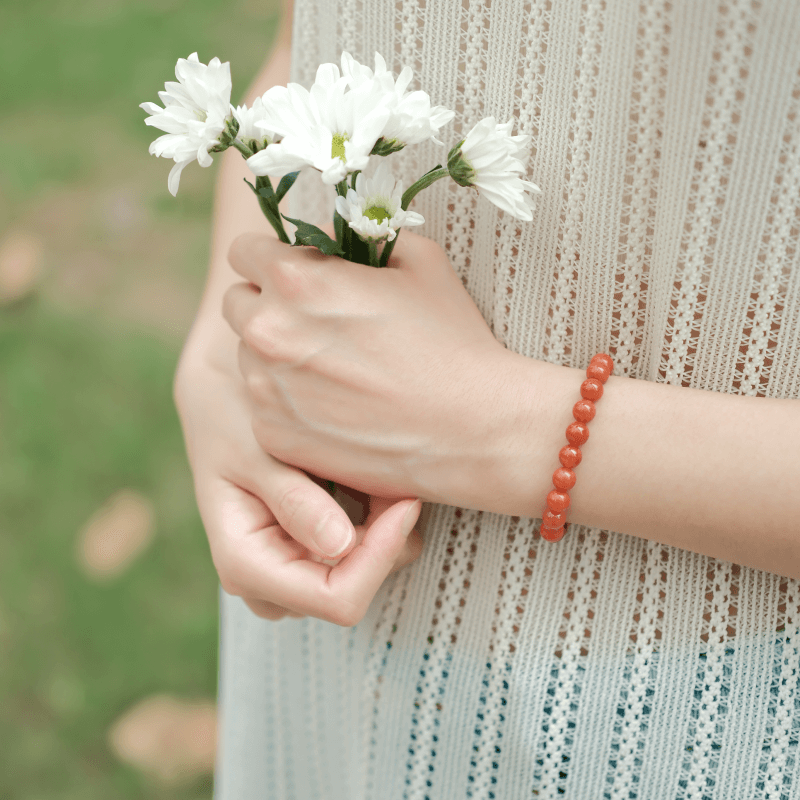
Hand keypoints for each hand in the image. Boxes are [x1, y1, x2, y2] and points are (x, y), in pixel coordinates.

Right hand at [174, 344, 423, 624]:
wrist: (220, 400)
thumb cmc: (231, 418)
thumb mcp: (256, 450)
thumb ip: (294, 499)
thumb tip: (338, 545)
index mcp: (245, 563)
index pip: (335, 598)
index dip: (380, 557)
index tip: (406, 501)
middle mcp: (265, 583)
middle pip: (351, 592)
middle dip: (384, 541)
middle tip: (398, 480)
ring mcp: (285, 574)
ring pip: (360, 578)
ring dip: (383, 532)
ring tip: (381, 475)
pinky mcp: (304, 556)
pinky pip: (356, 558)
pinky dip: (376, 524)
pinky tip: (369, 482)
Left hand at [222, 227, 515, 508]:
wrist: (473, 429)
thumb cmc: (452, 341)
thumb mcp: (420, 261)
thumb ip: (363, 237)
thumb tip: (334, 238)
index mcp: (295, 280)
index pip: (242, 252)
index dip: (271, 258)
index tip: (295, 273)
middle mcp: (266, 333)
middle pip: (238, 305)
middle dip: (267, 305)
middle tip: (315, 322)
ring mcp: (266, 391)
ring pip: (248, 358)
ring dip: (277, 356)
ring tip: (335, 371)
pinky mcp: (275, 437)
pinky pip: (265, 407)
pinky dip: (290, 404)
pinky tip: (338, 408)